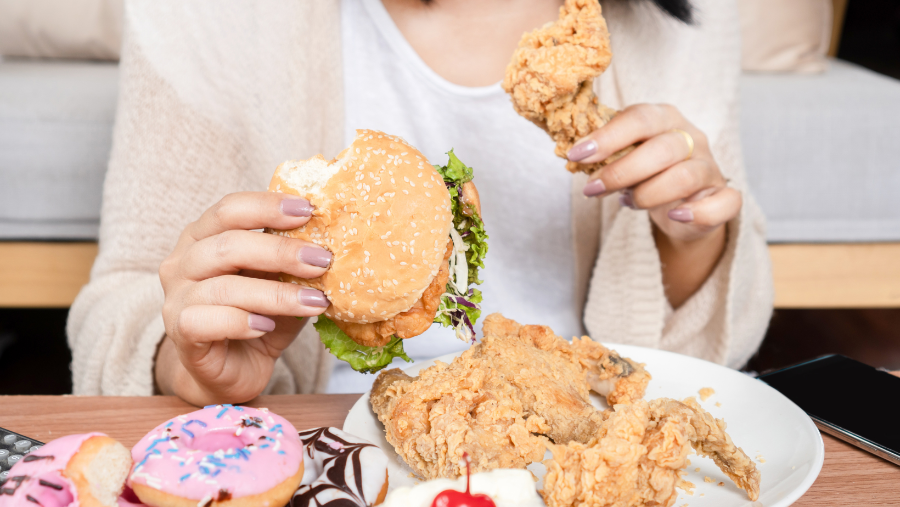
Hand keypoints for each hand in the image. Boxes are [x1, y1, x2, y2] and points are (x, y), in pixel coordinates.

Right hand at [157, 192, 332, 405]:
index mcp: (203, 236)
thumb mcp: (280, 282)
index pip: (230, 210)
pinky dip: (241, 321)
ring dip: (276, 294)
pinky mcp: (180, 333)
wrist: (230, 370)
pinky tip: (267, 326)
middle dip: (281, 251)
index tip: (309, 210)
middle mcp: (183, 262)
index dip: (267, 206)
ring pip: (223, 287)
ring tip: (314, 302)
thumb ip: (293, 262)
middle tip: (322, 261)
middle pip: (228, 245)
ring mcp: (176, 298)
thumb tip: (334, 243)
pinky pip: (206, 321)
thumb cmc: (257, 317)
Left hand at [569, 103, 740, 242]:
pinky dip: (699, 212)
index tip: (576, 155)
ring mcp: (710, 168)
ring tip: (625, 202)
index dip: (607, 137)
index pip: (639, 118)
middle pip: (661, 149)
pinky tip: (675, 216)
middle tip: (592, 189)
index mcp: (665, 119)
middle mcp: (692, 138)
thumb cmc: (646, 173)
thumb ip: (606, 153)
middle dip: (621, 171)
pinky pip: (724, 202)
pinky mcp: (723, 197)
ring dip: (647, 194)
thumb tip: (573, 154)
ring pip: (685, 177)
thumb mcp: (625, 156)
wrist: (679, 205)